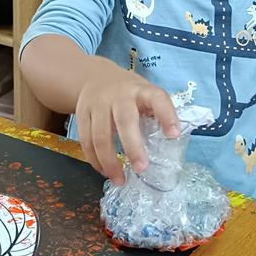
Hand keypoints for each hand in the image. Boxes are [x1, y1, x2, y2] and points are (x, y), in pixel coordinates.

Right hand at [75, 63, 179, 182]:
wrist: (94, 76)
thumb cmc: (128, 92)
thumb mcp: (145, 93)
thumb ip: (155, 113)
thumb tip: (170, 143)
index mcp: (142, 90)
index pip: (157, 99)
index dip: (166, 115)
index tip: (173, 135)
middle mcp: (119, 95)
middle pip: (124, 120)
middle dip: (132, 146)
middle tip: (141, 168)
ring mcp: (97, 103)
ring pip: (100, 135)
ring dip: (109, 161)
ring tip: (120, 180)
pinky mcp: (82, 114)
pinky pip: (86, 140)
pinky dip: (94, 159)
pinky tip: (104, 171)